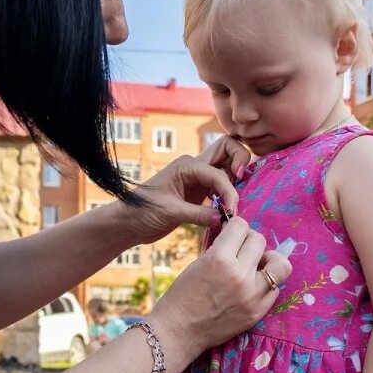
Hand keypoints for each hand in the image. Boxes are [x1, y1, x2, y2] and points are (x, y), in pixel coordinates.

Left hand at [113, 138, 250, 244]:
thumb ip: (199, 215)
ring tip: (237, 201)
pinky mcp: (199, 193)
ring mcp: (198, 179)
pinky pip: (221, 186)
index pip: (218, 173)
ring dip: (236, 179)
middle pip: (227, 149)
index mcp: (186, 166)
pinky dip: (229, 194)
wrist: (129, 223)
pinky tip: (229, 210)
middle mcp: (194, 168)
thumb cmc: (142, 212)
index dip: (229, 191)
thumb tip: (224, 218)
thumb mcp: (170, 213)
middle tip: (243, 183)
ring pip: (227, 167)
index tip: (232, 211)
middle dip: (241, 161)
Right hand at [149, 217, 290, 362]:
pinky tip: (253, 288)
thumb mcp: (198, 263)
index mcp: (219, 259)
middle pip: (260, 241)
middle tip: (241, 253)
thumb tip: (239, 237)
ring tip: (257, 268)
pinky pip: (275, 289)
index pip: (241, 226)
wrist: (179, 331)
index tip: (231, 237)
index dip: (235, 229)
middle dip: (249, 243)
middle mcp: (239, 275)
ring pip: (280, 265)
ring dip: (268, 262)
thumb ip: (221, 249)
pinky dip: (266, 285)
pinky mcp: (258, 312)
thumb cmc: (182, 296)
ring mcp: (252, 296)